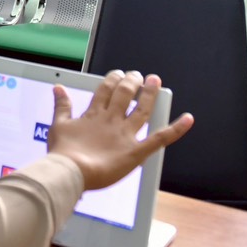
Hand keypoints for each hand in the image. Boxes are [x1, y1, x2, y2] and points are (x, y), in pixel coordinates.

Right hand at [46, 71, 193, 191]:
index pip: (105, 90)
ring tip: (155, 81)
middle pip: (124, 94)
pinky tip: (187, 119)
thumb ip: (62, 106)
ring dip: (149, 94)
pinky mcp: (136, 151)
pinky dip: (175, 129)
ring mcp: (125, 135)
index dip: (112, 79)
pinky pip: (159, 138)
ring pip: (141, 109)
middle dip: (132, 82)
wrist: (70, 172)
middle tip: (137, 74)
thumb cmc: (63, 154)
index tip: (118, 74)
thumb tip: (59, 89)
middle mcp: (111, 121)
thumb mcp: (59, 126)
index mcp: (93, 115)